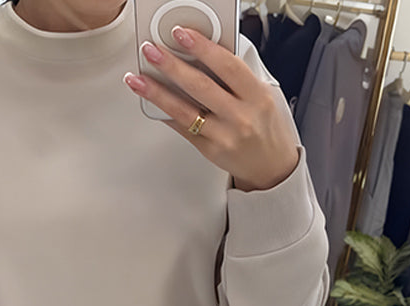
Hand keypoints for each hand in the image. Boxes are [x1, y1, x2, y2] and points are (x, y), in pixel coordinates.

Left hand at [123, 26, 299, 191]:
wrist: (271, 167)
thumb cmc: (266, 128)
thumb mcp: (263, 96)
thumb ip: (236, 78)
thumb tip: (204, 54)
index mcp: (257, 96)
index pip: (227, 66)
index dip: (202, 48)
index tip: (182, 34)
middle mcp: (240, 116)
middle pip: (200, 86)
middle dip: (172, 66)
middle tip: (152, 51)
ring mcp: (223, 136)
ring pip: (184, 111)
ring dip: (158, 93)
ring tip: (138, 79)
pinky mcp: (209, 150)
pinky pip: (182, 129)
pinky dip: (165, 114)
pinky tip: (151, 103)